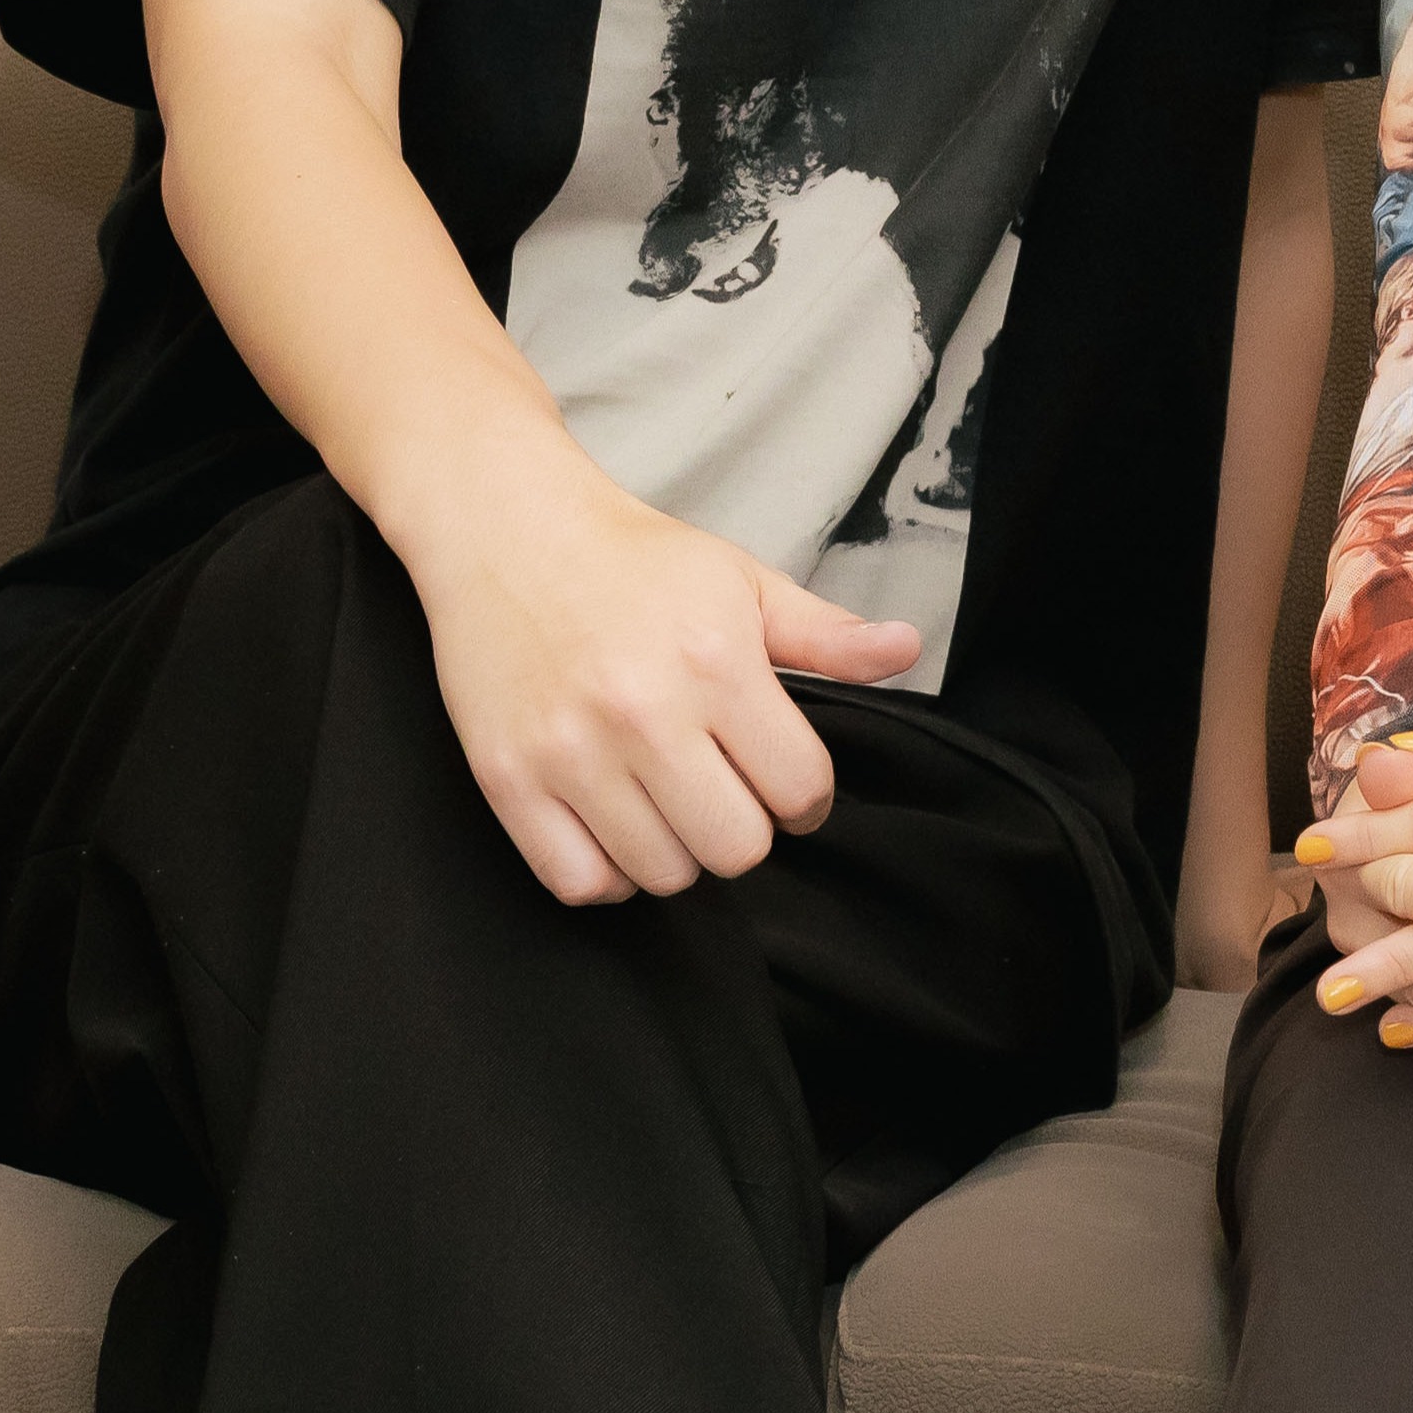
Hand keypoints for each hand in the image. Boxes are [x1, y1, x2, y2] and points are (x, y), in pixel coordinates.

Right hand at [395, 466, 923, 904]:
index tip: (783, 781)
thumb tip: (905, 649)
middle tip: (721, 789)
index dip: (805, 797)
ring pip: (662, 876)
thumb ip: (825, 633)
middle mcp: (644, 713)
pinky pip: (579, 883)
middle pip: (737, 849)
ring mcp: (570, 752)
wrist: (507, 529)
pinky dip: (606, 874)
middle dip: (743, 827)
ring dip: (675, 850)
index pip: (800, 789)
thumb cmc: (632, 561)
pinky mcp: (508, 780)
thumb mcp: (741, 581)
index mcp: (716, 661)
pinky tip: (614, 826)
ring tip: (664, 799)